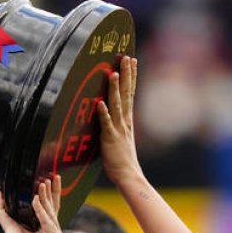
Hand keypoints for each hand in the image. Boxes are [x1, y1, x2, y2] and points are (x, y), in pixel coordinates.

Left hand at [0, 177, 63, 232]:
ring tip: (42, 184)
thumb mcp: (8, 225)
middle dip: (52, 190)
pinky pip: (47, 220)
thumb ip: (2, 210)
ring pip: (49, 211)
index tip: (49, 178)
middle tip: (51, 176)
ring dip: (45, 197)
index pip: (49, 205)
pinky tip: (35, 200)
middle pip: (53, 206)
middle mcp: (53, 228)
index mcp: (44, 225)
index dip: (50, 192)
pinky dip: (40, 210)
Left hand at [97, 55, 141, 185]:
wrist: (128, 175)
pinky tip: (100, 103)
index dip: (130, 76)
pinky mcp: (110, 139)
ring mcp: (118, 129)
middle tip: (126, 57)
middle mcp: (125, 121)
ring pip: (117, 105)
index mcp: (127, 119)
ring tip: (113, 74)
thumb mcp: (120, 135)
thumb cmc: (121, 157)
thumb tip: (109, 110)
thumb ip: (116, 122)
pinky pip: (106, 124)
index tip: (131, 60)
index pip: (130, 92)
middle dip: (126, 75)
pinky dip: (104, 114)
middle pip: (126, 93)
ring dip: (115, 89)